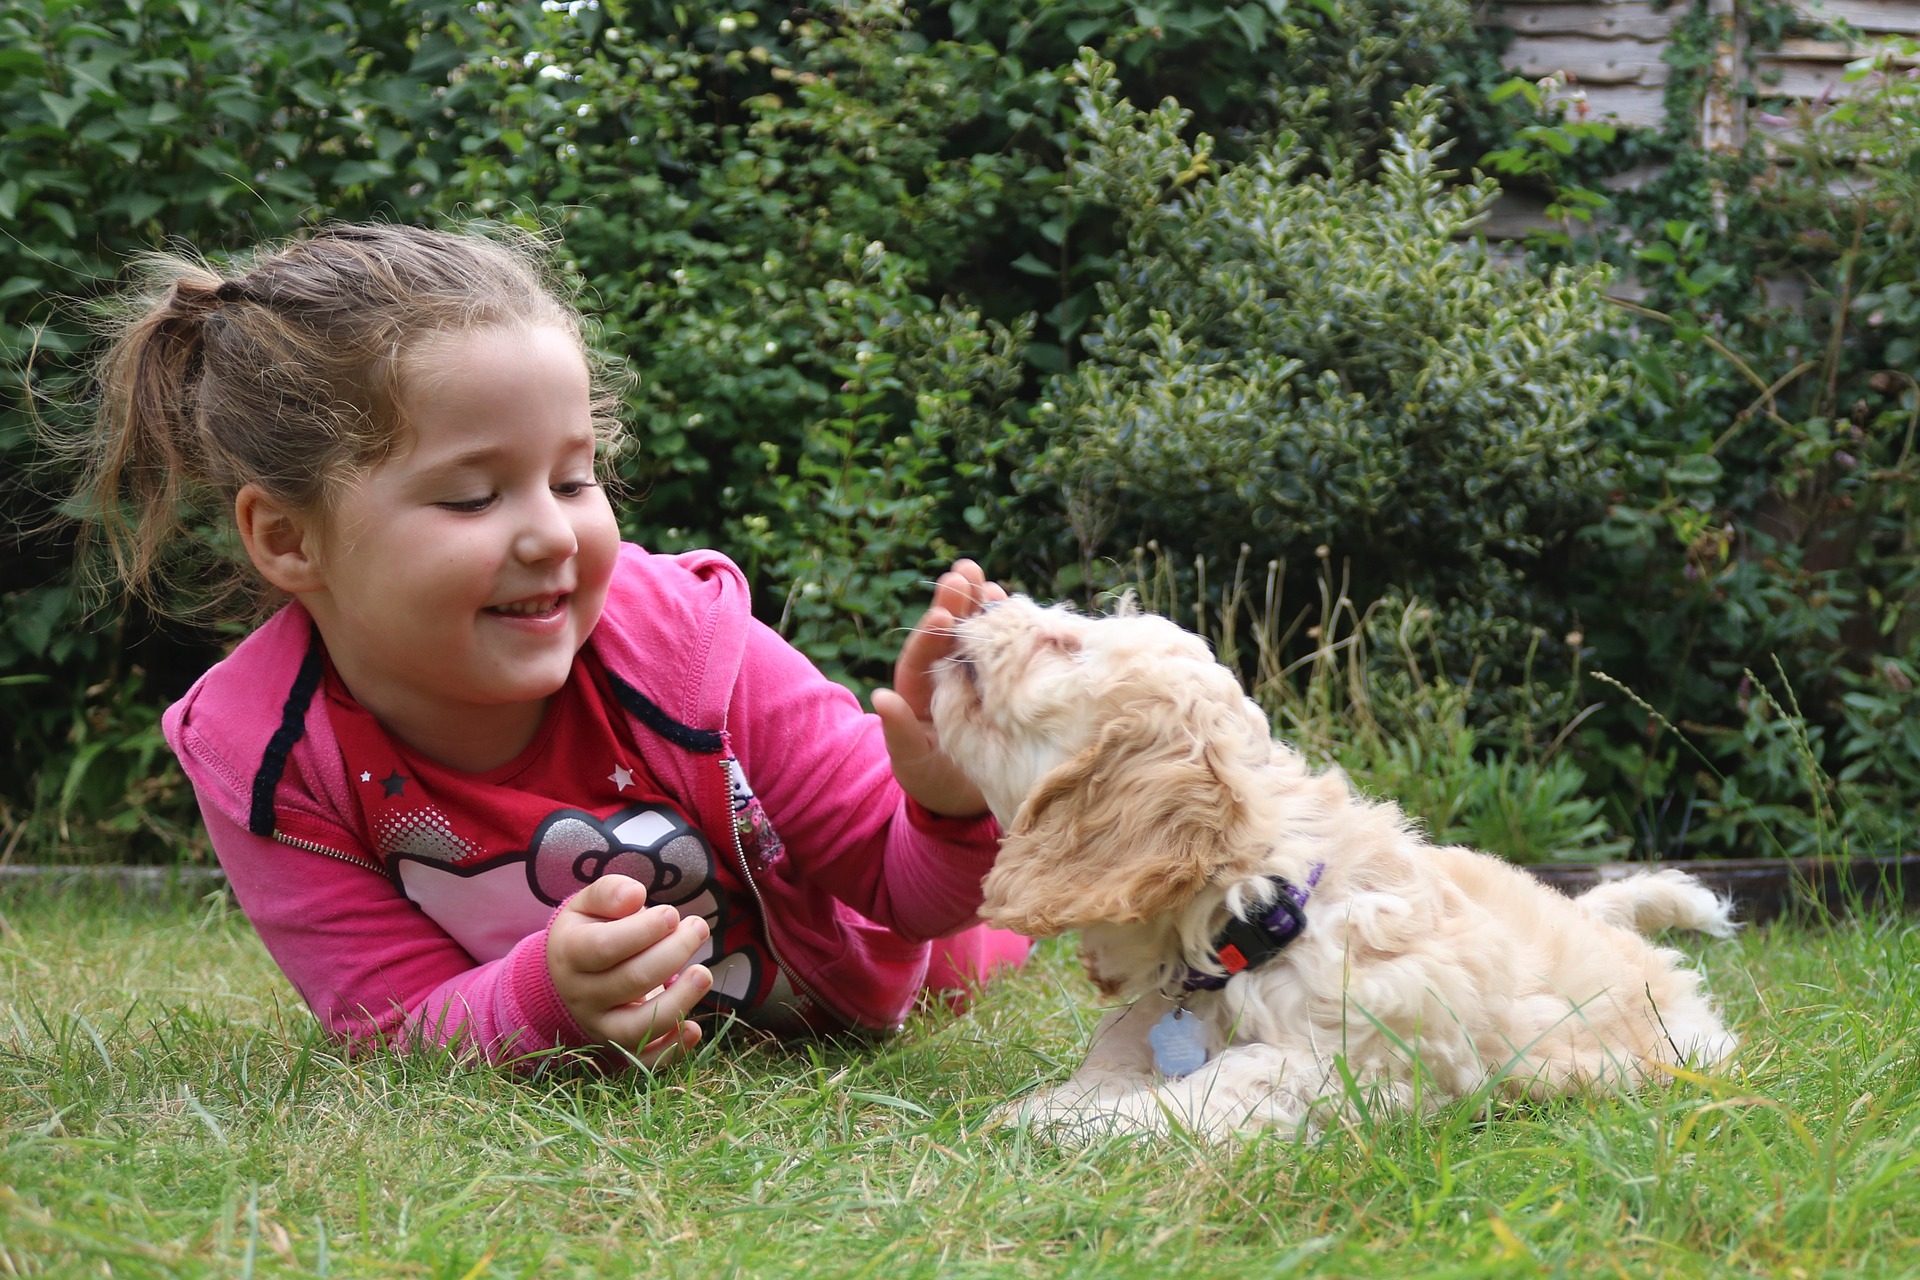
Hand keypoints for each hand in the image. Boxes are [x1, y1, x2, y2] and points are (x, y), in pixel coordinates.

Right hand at [547, 875, 712, 1065]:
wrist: (567, 977)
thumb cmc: (588, 931)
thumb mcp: (588, 904)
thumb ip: (609, 893)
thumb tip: (636, 895)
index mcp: (570, 954)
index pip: (605, 946)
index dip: (644, 930)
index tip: (672, 914)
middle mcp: (581, 995)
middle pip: (631, 980)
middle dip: (673, 953)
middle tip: (698, 928)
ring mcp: (599, 1026)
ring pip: (638, 1026)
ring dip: (679, 1001)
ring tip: (704, 973)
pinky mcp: (619, 1047)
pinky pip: (644, 1060)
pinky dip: (672, 1050)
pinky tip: (695, 1029)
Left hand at [872, 558, 1007, 816]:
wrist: (969, 804)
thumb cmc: (933, 783)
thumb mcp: (912, 763)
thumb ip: (898, 731)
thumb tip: (880, 697)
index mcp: (918, 691)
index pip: (921, 655)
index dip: (931, 632)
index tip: (943, 611)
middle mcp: (945, 676)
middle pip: (948, 634)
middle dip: (956, 602)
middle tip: (965, 572)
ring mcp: (974, 677)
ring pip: (976, 635)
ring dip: (982, 607)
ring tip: (990, 583)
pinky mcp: (1000, 683)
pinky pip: (1003, 651)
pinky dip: (1009, 630)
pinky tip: (1017, 608)